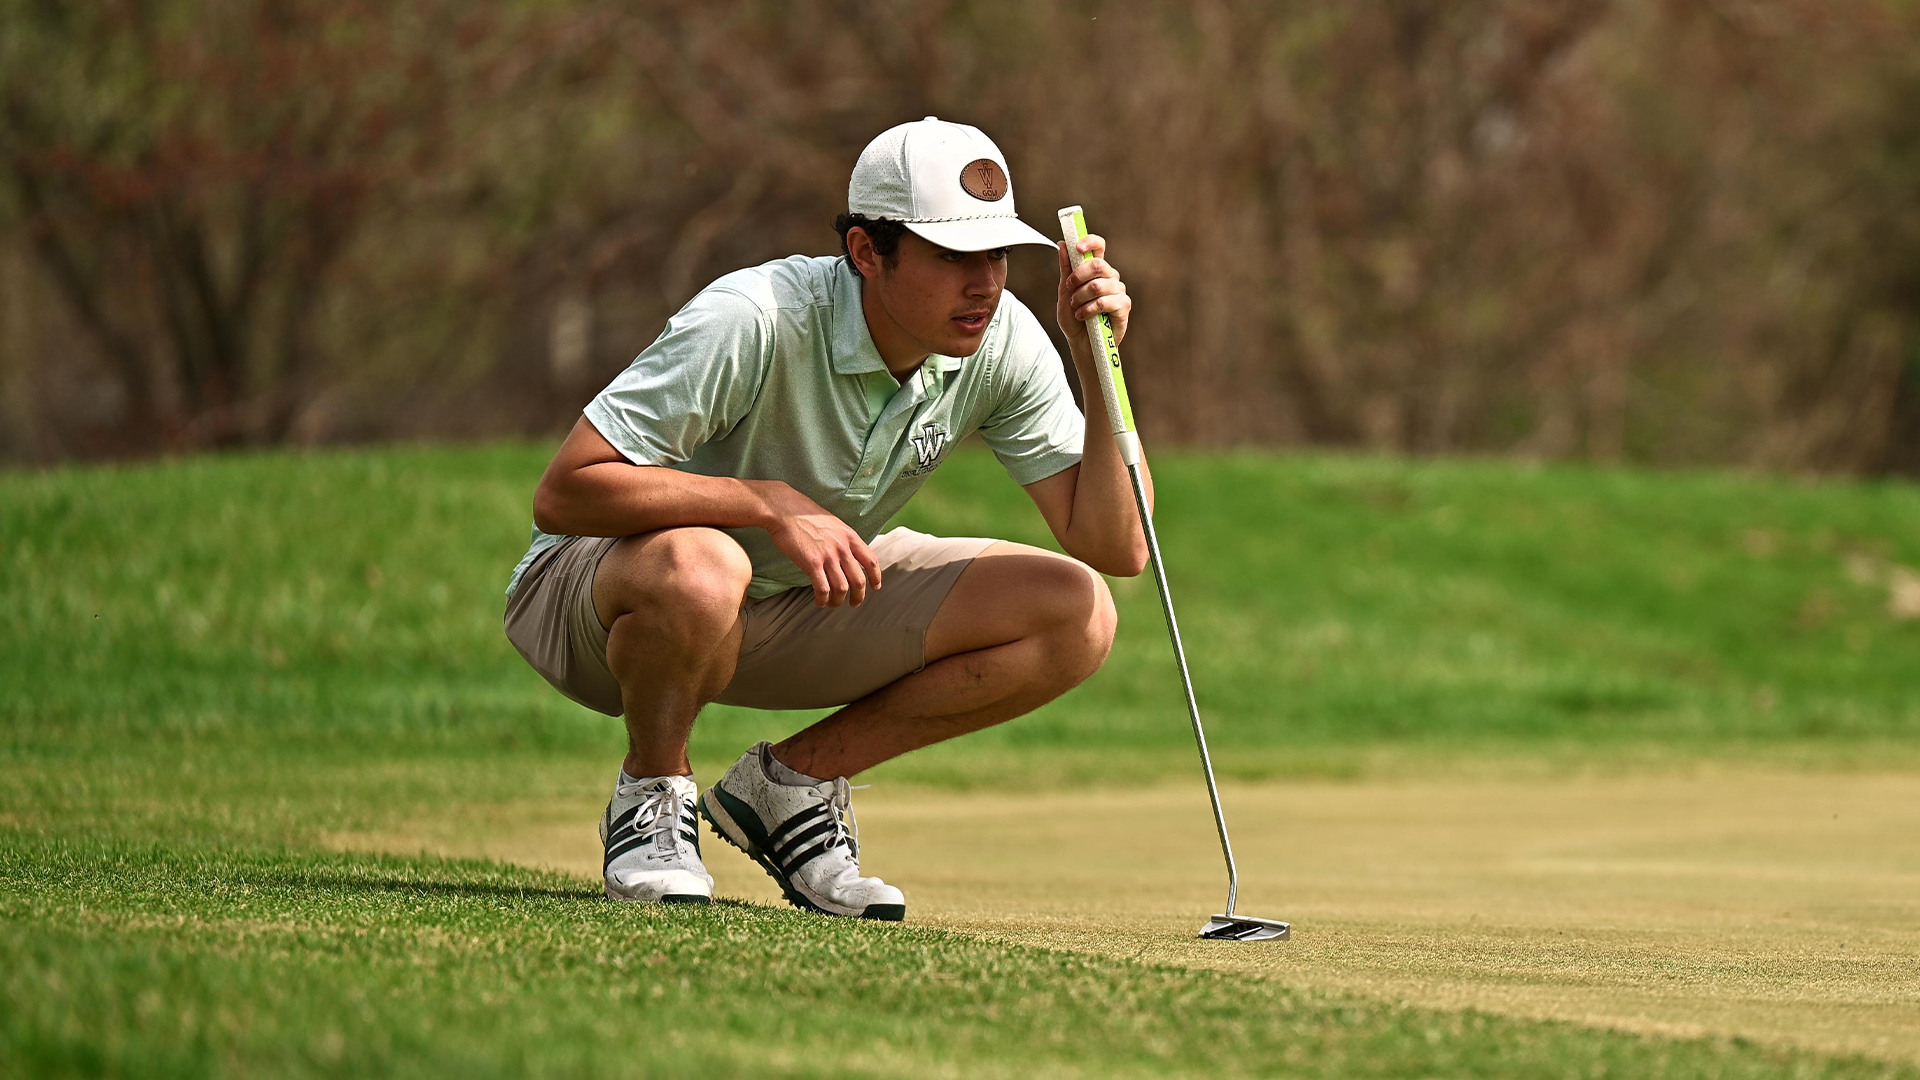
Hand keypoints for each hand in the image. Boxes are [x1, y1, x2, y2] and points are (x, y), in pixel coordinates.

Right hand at [754, 481, 881, 607]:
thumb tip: (848, 554)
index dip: (876, 577)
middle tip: (853, 603)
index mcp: (850, 536)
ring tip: (832, 604)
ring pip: (842, 589)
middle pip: (859, 581)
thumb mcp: (833, 523)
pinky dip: (823, 600)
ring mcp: (828, 556)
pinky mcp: (812, 563)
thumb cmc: (805, 515)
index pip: (871, 561)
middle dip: (858, 597)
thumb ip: (843, 539)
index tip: (875, 587)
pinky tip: (819, 602)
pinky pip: (823, 589)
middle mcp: (843, 547)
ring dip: (838, 601)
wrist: (785, 509)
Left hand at [1056, 234, 1130, 349]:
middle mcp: (1110, 277)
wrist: (1081, 344)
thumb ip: (1066, 270)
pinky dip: (1088, 310)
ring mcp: (1118, 291)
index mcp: (1097, 270)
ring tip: (1076, 308)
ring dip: (1080, 298)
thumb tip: (1062, 245)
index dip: (1089, 242)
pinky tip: (1083, 316)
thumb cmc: (1074, 319)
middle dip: (1078, 276)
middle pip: (1098, 264)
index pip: (1099, 246)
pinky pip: (1104, 302)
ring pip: (1097, 285)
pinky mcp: (1124, 306)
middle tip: (1070, 288)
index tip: (1077, 248)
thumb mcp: (1064, 292)